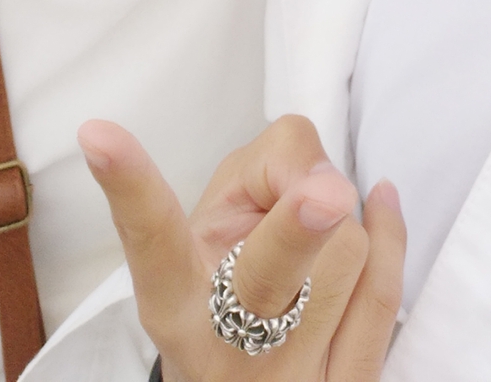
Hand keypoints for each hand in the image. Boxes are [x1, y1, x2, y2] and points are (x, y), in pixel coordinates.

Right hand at [81, 115, 403, 381]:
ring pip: (343, 260)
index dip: (130, 185)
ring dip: (342, 216)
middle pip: (267, 275)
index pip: (151, 239)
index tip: (100, 133)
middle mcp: (227, 345)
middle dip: (296, 225)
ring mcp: (291, 376)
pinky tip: (379, 202)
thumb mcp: (210, 234)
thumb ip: (260, 175)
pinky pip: (383, 297)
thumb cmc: (226, 286)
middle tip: (324, 190)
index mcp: (176, 301)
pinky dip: (390, 235)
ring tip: (319, 216)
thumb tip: (318, 177)